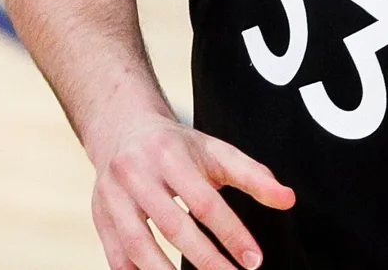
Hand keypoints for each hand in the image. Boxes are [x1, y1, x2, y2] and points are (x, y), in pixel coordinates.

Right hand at [87, 114, 295, 269]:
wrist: (123, 130)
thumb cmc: (177, 147)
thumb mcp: (216, 152)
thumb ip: (253, 176)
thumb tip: (288, 199)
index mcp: (170, 155)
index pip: (204, 202)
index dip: (231, 233)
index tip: (253, 260)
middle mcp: (137, 174)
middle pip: (174, 226)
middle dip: (206, 260)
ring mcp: (113, 198)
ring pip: (139, 245)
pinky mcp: (99, 218)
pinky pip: (116, 256)